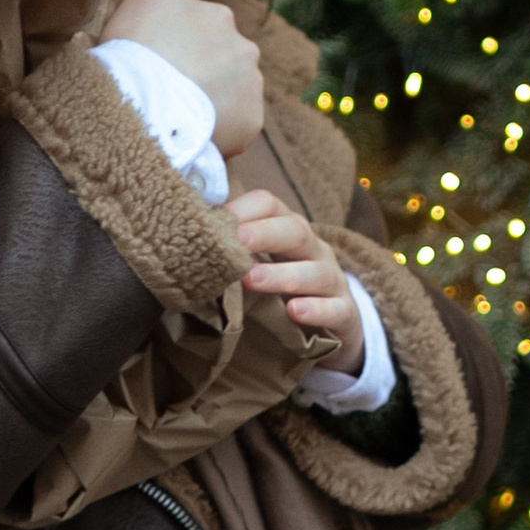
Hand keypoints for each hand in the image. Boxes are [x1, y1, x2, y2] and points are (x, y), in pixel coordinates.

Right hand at [99, 0, 265, 155]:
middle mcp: (244, 47)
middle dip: (206, 74)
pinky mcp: (252, 120)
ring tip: (183, 115)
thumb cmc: (135, 49)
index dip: (184, 50)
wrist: (141, 103)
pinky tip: (194, 131)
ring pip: (235, 92)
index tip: (165, 64)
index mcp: (220, 17)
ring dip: (215, 101)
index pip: (206, 31)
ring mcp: (251, 84)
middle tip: (174, 91)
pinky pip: (237, 125)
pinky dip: (220, 128)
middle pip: (225, 62)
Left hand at [229, 191, 359, 359]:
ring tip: (252, 280)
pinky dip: (316, 310)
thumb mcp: (262, 262)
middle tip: (237, 242)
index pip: (270, 205)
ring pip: (315, 272)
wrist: (334, 323)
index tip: (215, 220)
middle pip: (296, 231)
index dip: (244, 209)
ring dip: (282, 275)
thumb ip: (232, 247)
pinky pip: (335, 309)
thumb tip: (184, 230)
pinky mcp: (345, 314)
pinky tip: (294, 311)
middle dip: (265, 234)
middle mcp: (314, 250)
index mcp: (289, 231)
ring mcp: (333, 281)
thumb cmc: (283, 287)